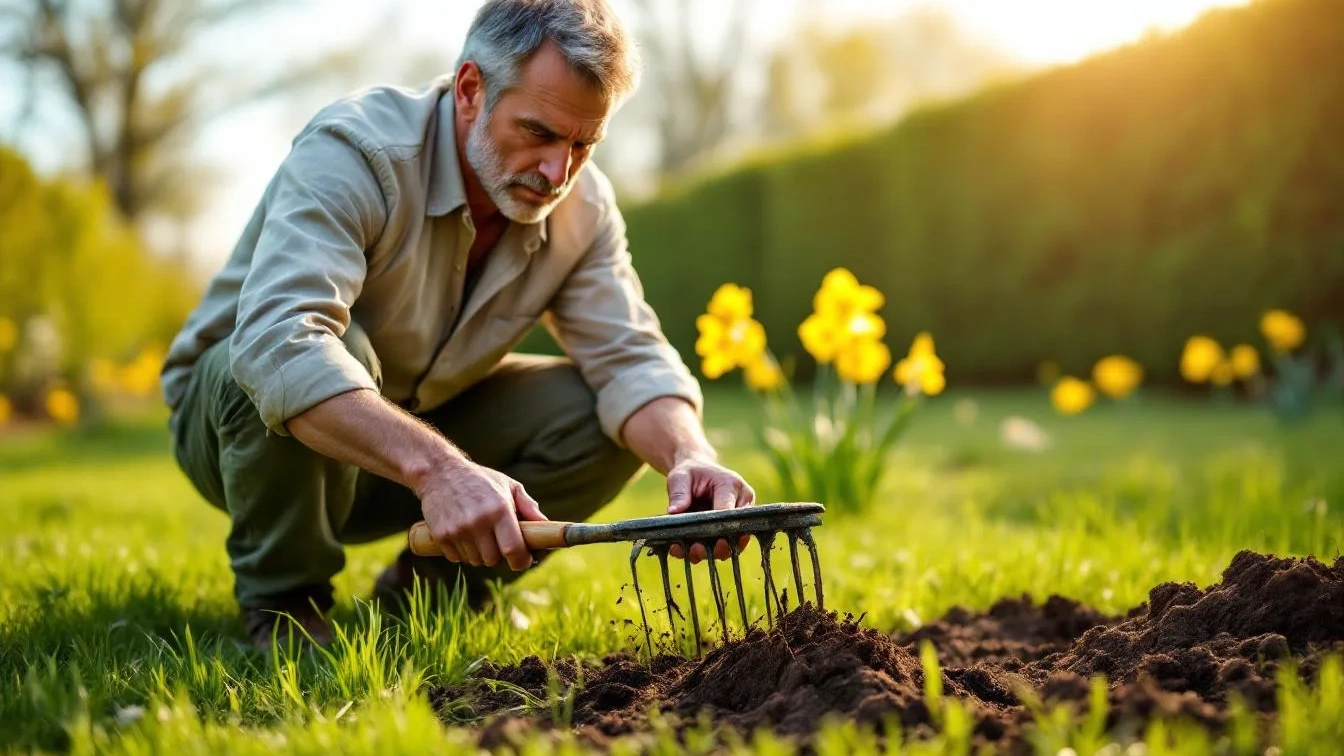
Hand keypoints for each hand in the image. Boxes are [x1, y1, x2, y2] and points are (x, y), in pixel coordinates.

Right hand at [417, 459, 545, 571]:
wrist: (439, 472)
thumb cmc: (479, 479)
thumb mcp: (508, 485)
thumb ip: (528, 506)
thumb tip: (546, 525)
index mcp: (499, 509)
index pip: (513, 549)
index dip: (521, 561)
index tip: (524, 560)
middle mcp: (478, 521)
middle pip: (494, 560)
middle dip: (499, 555)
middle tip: (498, 541)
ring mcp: (458, 530)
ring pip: (475, 561)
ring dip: (480, 554)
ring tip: (479, 535)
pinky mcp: (441, 535)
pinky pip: (457, 558)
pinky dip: (462, 552)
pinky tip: (463, 535)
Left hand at [665, 453, 754, 562]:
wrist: (696, 471)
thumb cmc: (689, 472)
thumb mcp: (680, 477)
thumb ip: (679, 493)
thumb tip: (673, 512)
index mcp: (731, 485)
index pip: (728, 510)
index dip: (716, 527)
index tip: (700, 538)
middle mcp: (741, 502)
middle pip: (736, 530)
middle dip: (718, 545)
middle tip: (698, 548)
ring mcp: (737, 517)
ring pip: (732, 542)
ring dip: (713, 552)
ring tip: (693, 552)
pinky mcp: (731, 528)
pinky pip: (724, 545)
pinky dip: (707, 552)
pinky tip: (687, 551)